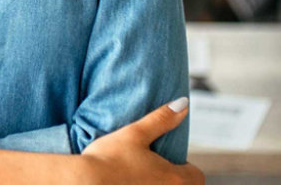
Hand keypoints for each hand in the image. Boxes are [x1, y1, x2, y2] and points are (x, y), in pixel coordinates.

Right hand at [80, 98, 203, 184]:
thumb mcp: (135, 133)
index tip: (165, 159)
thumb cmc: (109, 158)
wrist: (83, 182)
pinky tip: (127, 183)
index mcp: (174, 178)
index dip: (184, 166)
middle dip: (173, 179)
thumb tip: (183, 104)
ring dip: (157, 184)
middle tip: (152, 168)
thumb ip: (161, 120)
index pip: (197, 176)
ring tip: (138, 177)